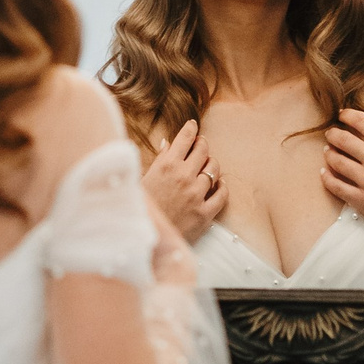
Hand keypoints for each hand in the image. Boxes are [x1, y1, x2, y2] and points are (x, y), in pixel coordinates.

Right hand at [141, 119, 225, 243]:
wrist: (144, 238)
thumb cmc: (141, 208)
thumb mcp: (143, 180)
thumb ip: (159, 160)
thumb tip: (168, 143)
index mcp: (166, 166)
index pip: (185, 138)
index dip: (191, 129)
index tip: (193, 125)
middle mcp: (183, 177)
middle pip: (203, 150)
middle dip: (202, 144)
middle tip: (200, 146)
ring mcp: (196, 195)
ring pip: (214, 169)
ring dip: (211, 165)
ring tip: (206, 167)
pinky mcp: (205, 213)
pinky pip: (222, 194)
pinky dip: (222, 187)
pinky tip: (217, 186)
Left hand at [321, 110, 363, 283]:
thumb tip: (361, 135)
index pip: (360, 121)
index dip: (347, 115)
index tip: (341, 115)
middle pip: (343, 139)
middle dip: (333, 134)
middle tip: (331, 134)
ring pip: (336, 160)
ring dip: (329, 153)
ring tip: (328, 152)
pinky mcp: (361, 200)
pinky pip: (335, 185)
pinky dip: (327, 177)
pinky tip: (325, 172)